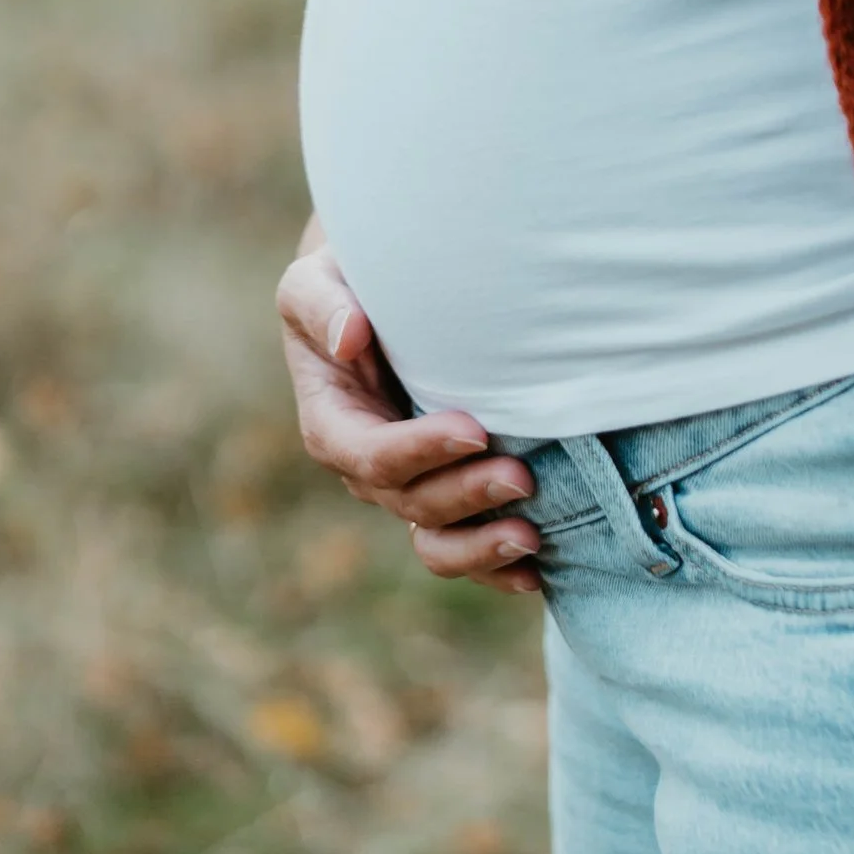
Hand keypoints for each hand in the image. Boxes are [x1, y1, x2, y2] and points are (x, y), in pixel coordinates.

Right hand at [275, 227, 541, 592]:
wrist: (379, 295)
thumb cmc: (346, 282)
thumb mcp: (315, 282)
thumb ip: (324, 306)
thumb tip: (350, 338)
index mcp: (331, 424)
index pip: (369, 454)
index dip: (418, 451)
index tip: (474, 429)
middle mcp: (367, 468)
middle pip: (411, 502)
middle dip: (466, 495)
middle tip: (522, 477)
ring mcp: (407, 488)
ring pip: (435, 541)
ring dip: (482, 546)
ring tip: (533, 537)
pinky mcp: (443, 494)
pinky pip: (462, 547)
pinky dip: (496, 567)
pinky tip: (537, 571)